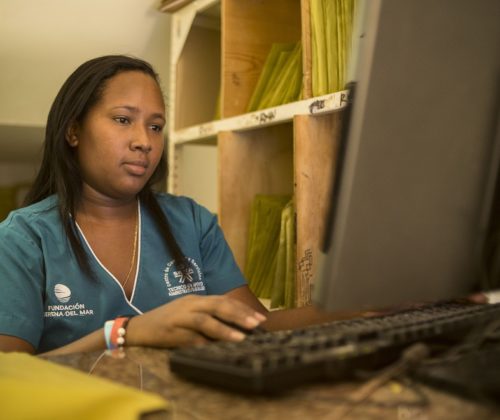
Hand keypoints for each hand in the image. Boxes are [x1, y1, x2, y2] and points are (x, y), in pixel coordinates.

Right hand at [126, 295, 266, 347]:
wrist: (139, 327)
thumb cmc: (169, 321)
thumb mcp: (190, 313)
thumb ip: (210, 317)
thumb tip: (237, 327)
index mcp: (196, 299)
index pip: (223, 300)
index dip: (243, 308)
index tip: (260, 318)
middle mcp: (189, 305)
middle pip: (217, 306)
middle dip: (239, 315)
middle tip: (256, 324)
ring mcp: (179, 318)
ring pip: (204, 320)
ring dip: (224, 329)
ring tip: (241, 337)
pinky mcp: (170, 332)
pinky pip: (190, 338)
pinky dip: (204, 343)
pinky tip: (216, 349)